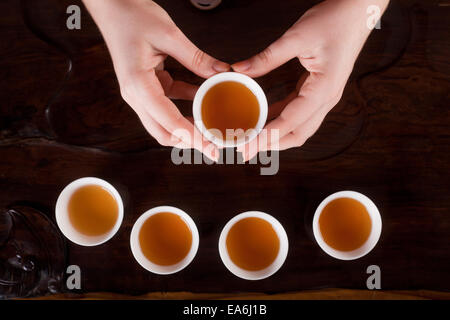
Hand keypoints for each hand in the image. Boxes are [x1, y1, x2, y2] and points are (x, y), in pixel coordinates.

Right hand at [83, 0, 229, 160]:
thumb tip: (220, 73)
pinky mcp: (146, 87)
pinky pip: (167, 105)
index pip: (169, 122)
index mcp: (138, 85)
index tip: (211, 146)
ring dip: (187, 127)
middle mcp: (135, 95)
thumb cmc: (131, 16)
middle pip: (163, 132)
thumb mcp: (169, 35)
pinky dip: (184, 107)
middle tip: (213, 144)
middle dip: (189, 141)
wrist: (111, 7)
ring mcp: (139, 93)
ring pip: (164, 123)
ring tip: (210, 128)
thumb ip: (196, 58)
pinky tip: (202, 101)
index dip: (192, 137)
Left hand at [233, 0, 388, 160]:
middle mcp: (327, 98)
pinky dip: (282, 120)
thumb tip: (240, 70)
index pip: (290, 121)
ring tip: (253, 139)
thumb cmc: (336, 21)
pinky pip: (300, 113)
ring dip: (277, 136)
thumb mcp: (297, 37)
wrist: (359, 11)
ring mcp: (326, 96)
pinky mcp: (320, 90)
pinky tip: (265, 118)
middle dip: (271, 145)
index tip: (247, 144)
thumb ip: (267, 57)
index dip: (267, 136)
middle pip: (298, 134)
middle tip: (247, 150)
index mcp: (324, 89)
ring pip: (300, 128)